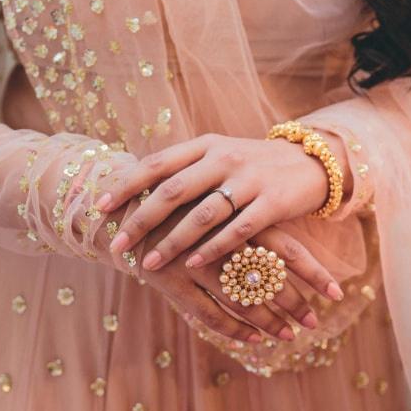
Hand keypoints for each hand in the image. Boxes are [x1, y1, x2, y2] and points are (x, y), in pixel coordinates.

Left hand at [96, 133, 348, 300]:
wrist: (310, 162)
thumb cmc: (253, 166)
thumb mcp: (218, 157)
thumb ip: (185, 170)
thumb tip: (136, 188)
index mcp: (205, 146)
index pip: (157, 163)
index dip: (126, 184)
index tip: (100, 207)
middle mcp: (223, 158)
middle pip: (173, 190)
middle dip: (140, 220)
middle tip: (117, 244)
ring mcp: (249, 179)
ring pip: (203, 213)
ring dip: (172, 242)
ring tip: (148, 264)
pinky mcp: (272, 202)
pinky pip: (238, 229)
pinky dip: (213, 248)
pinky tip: (193, 264)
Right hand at [125, 204, 340, 341]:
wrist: (124, 203)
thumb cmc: (180, 202)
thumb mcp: (214, 197)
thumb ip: (247, 217)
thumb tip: (290, 244)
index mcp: (235, 213)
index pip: (285, 247)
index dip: (312, 272)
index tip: (337, 294)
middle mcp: (219, 239)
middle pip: (267, 278)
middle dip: (294, 303)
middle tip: (314, 323)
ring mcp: (193, 263)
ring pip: (240, 300)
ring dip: (267, 322)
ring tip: (289, 336)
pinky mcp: (169, 282)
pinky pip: (207, 314)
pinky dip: (233, 329)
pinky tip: (251, 340)